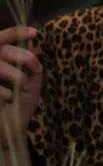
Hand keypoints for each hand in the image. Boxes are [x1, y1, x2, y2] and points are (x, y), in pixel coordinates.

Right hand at [0, 26, 42, 150]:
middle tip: (35, 69)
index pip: (1, 39)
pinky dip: (5, 91)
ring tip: (23, 87)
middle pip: (3, 49)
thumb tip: (31, 43)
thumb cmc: (19, 106)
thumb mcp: (31, 83)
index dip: (15, 33)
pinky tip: (10, 99)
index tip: (35, 33)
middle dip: (24, 57)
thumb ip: (31, 64)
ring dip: (16, 75)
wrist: (9, 131)